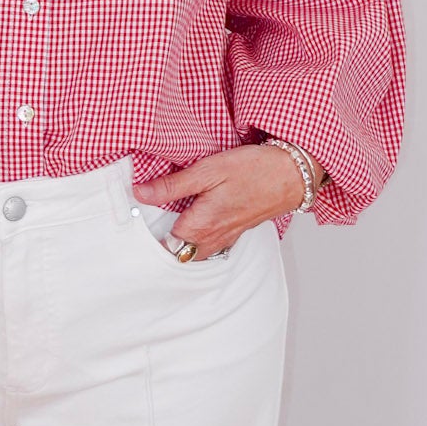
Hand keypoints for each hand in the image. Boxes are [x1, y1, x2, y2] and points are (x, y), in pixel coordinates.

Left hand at [132, 142, 321, 258]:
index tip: (133, 226)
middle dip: (160, 246)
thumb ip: (173, 185)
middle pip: (178, 255)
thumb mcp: (209, 170)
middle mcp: (213, 239)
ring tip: (162, 226)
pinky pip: (210, 246)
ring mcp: (226, 237)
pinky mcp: (236, 232)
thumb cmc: (254, 170)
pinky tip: (192, 222)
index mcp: (201, 226)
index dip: (145, 240)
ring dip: (179, 245)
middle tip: (143, 228)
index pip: (164, 248)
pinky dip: (197, 240)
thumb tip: (141, 193)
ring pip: (194, 252)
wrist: (293, 175)